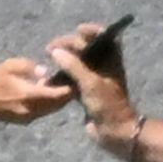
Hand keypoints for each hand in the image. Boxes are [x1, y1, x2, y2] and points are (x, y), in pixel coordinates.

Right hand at [0, 58, 74, 125]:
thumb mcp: (12, 66)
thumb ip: (32, 67)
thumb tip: (45, 72)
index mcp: (29, 96)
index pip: (58, 94)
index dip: (70, 87)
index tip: (76, 77)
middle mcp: (31, 110)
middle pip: (58, 104)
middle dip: (67, 94)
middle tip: (74, 81)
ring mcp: (28, 118)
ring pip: (52, 110)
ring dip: (59, 100)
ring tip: (63, 86)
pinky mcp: (25, 121)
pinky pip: (43, 112)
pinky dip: (49, 104)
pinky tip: (48, 92)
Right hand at [47, 26, 135, 150]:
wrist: (114, 132)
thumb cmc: (107, 105)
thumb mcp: (90, 83)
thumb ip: (73, 65)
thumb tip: (56, 52)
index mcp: (111, 61)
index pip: (105, 37)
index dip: (92, 30)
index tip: (77, 30)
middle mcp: (104, 67)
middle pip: (86, 48)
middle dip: (69, 45)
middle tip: (51, 48)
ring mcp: (95, 80)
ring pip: (78, 63)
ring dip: (64, 59)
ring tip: (48, 57)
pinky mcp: (86, 92)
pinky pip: (73, 78)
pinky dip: (62, 75)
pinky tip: (50, 76)